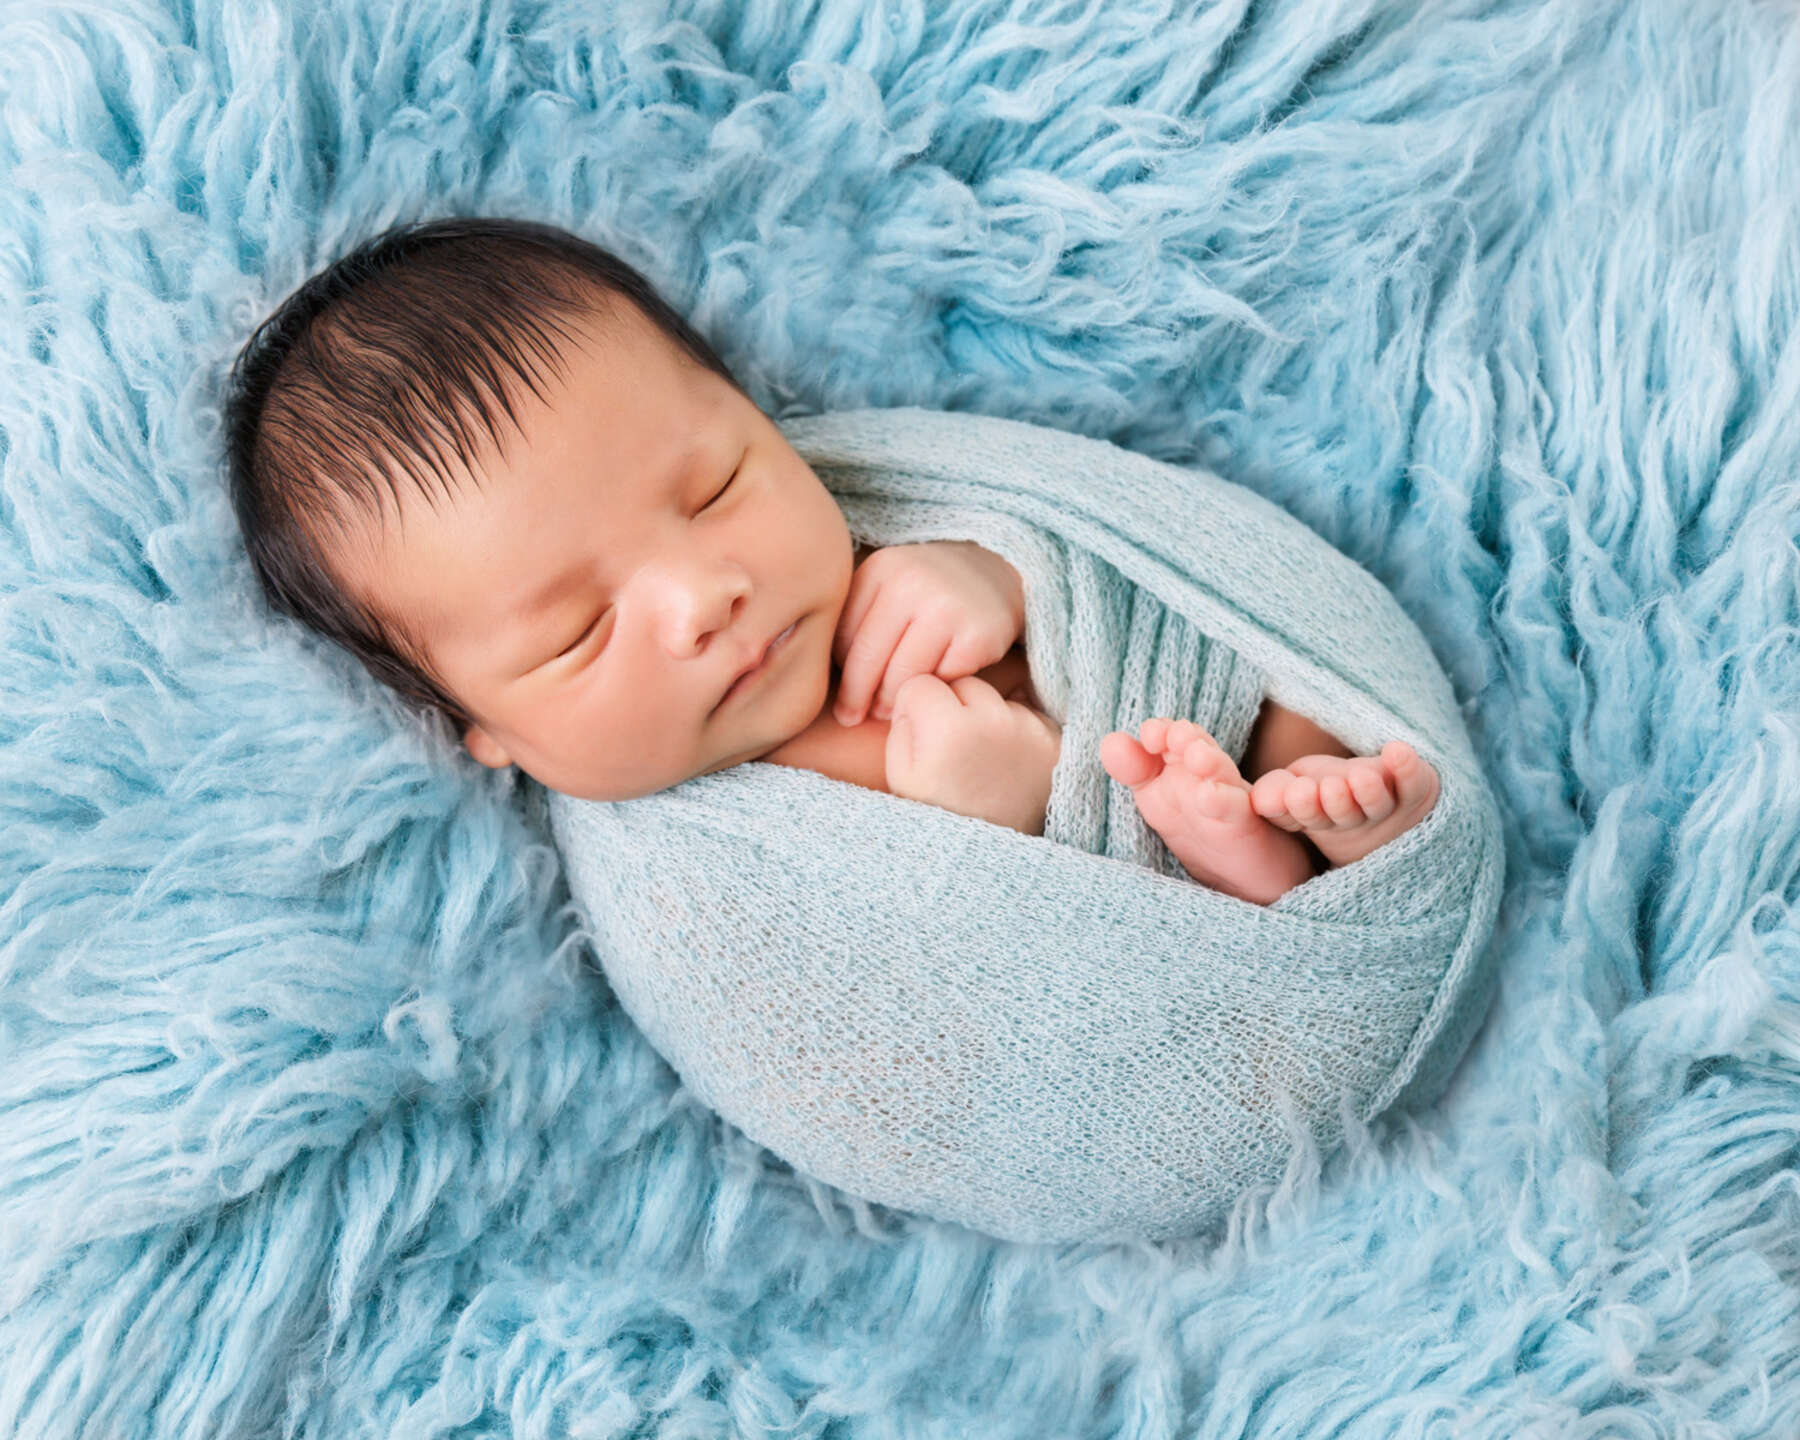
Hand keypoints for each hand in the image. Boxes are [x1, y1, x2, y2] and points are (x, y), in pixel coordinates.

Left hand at [832, 541, 1025, 725]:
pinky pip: (940, 682)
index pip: (845, 637)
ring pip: (902, 677)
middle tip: (850, 719)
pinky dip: (930, 694)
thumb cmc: (926, 591)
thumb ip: (856, 619)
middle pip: (868, 660)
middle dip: (856, 698)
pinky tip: (925, 695)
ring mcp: (948, 608)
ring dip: (890, 704)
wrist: (994, 573)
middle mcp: (913, 583)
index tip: (840, 695)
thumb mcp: (887, 587)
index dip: (840, 672)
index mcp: (882, 569)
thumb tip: (815, 674)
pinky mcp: (977, 636)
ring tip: (885, 713)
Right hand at [885, 673, 1061, 834]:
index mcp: (947, 729)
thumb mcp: (900, 771)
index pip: (923, 684)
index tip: (922, 740)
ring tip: (983, 761)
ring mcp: (1031, 731)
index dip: (916, 711)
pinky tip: (1008, 763)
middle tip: (954, 751)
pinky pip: (1030, 714)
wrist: (987, 863)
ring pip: (999, 697)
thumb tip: (923, 684)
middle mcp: (995, 722)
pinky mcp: (1057, 742)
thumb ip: (904, 717)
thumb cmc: (937, 815)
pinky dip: (1019, 731)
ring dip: (988, 717)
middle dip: (954, 707)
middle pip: (965, 683)